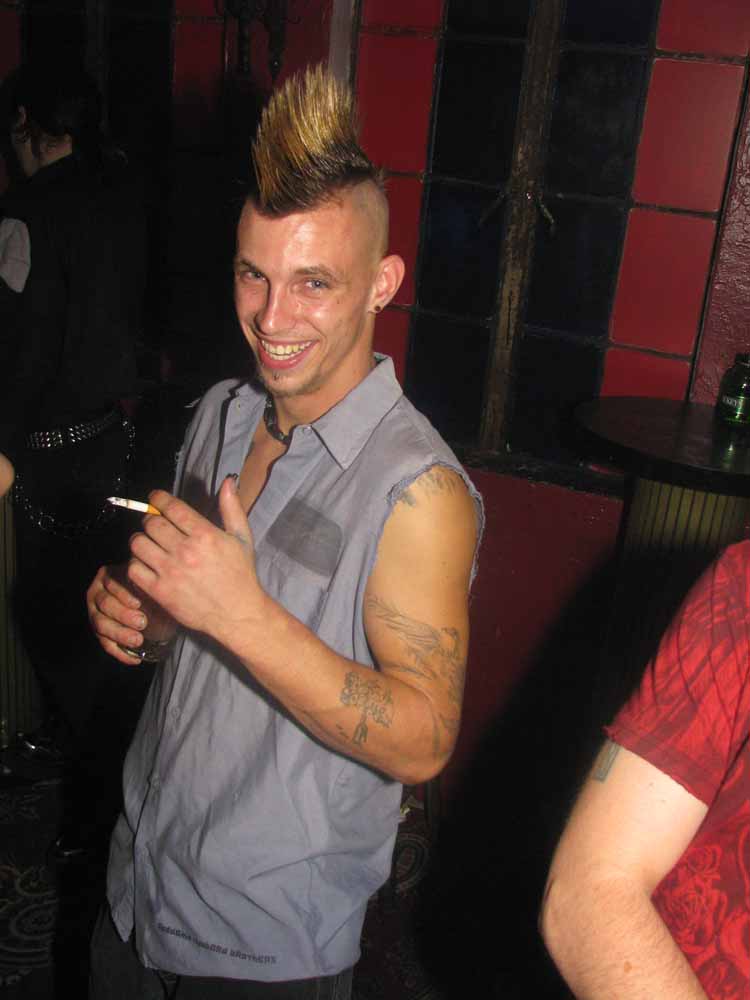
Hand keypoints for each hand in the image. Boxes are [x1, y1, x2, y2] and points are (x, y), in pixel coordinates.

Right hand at [87, 564, 175, 664]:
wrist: (142, 603)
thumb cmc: (147, 589)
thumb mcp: (147, 583)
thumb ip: (152, 582)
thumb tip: (170, 584)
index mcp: (109, 576)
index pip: (112, 583)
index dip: (123, 594)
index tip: (138, 604)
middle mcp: (97, 592)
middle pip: (105, 604)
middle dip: (123, 614)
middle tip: (142, 622)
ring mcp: (94, 612)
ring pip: (100, 624)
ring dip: (120, 634)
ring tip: (138, 640)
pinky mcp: (97, 631)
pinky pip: (104, 643)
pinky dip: (119, 653)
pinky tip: (135, 659)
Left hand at [126, 477, 264, 646]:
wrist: (237, 613)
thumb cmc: (240, 575)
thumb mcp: (242, 538)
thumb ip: (232, 508)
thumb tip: (228, 482)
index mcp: (204, 535)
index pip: (171, 508)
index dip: (158, 498)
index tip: (155, 498)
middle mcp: (185, 551)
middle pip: (151, 523)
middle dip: (150, 519)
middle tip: (154, 524)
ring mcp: (170, 572)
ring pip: (138, 544)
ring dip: (140, 540)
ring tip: (148, 543)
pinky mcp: (160, 591)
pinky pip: (134, 569)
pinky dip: (136, 563)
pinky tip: (147, 564)